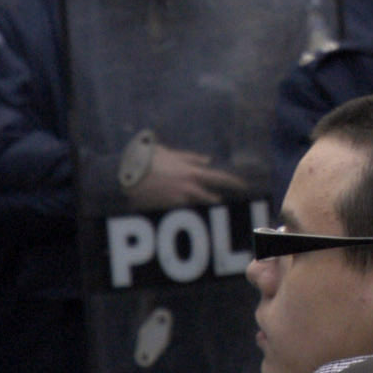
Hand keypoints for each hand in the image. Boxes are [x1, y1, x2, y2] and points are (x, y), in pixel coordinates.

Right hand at [126, 144, 248, 210]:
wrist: (128, 171)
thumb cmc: (148, 158)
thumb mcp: (171, 154)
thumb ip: (191, 158)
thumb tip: (207, 160)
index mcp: (191, 171)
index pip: (219, 177)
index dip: (233, 183)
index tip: (243, 186)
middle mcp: (189, 185)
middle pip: (214, 196)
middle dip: (224, 204)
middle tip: (234, 209)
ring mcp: (180, 198)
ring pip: (200, 208)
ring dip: (207, 210)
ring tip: (215, 213)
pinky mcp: (169, 209)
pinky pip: (184, 214)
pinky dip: (188, 214)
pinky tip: (189, 218)